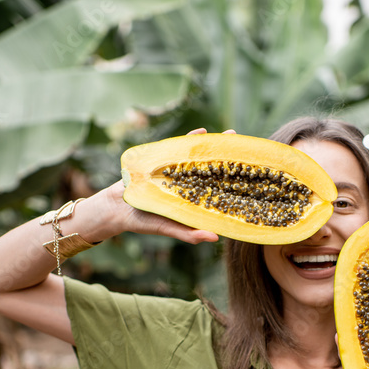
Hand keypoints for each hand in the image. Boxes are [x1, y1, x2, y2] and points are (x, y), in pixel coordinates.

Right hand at [88, 127, 236, 244]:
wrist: (116, 207)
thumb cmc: (142, 222)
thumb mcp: (167, 228)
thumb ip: (189, 233)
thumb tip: (215, 237)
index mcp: (192, 200)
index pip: (218, 191)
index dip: (234, 184)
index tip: (252, 176)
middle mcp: (188, 185)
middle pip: (213, 170)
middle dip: (229, 160)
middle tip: (247, 148)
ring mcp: (176, 171)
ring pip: (199, 157)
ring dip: (214, 146)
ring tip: (231, 135)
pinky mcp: (163, 160)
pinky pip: (179, 147)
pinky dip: (190, 139)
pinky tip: (203, 131)